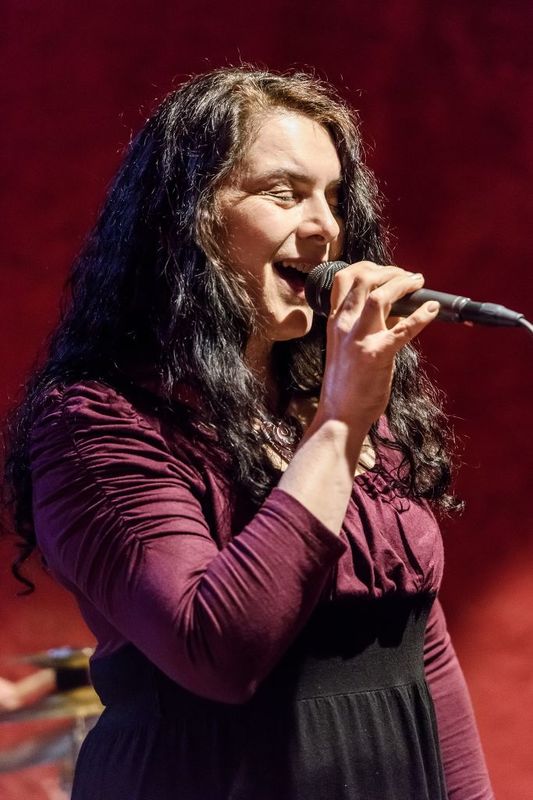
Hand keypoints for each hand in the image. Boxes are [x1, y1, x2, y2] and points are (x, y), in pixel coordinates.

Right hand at [317, 261, 438, 429]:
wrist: (340, 415)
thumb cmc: (346, 384)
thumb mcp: (346, 346)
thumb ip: (364, 326)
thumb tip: (396, 310)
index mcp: (335, 322)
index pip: (343, 278)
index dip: (368, 267)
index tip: (387, 271)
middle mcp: (344, 325)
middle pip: (364, 279)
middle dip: (390, 271)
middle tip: (408, 276)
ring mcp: (359, 339)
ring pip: (380, 296)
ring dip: (403, 284)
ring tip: (418, 283)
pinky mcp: (377, 356)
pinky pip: (403, 329)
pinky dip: (422, 316)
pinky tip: (432, 310)